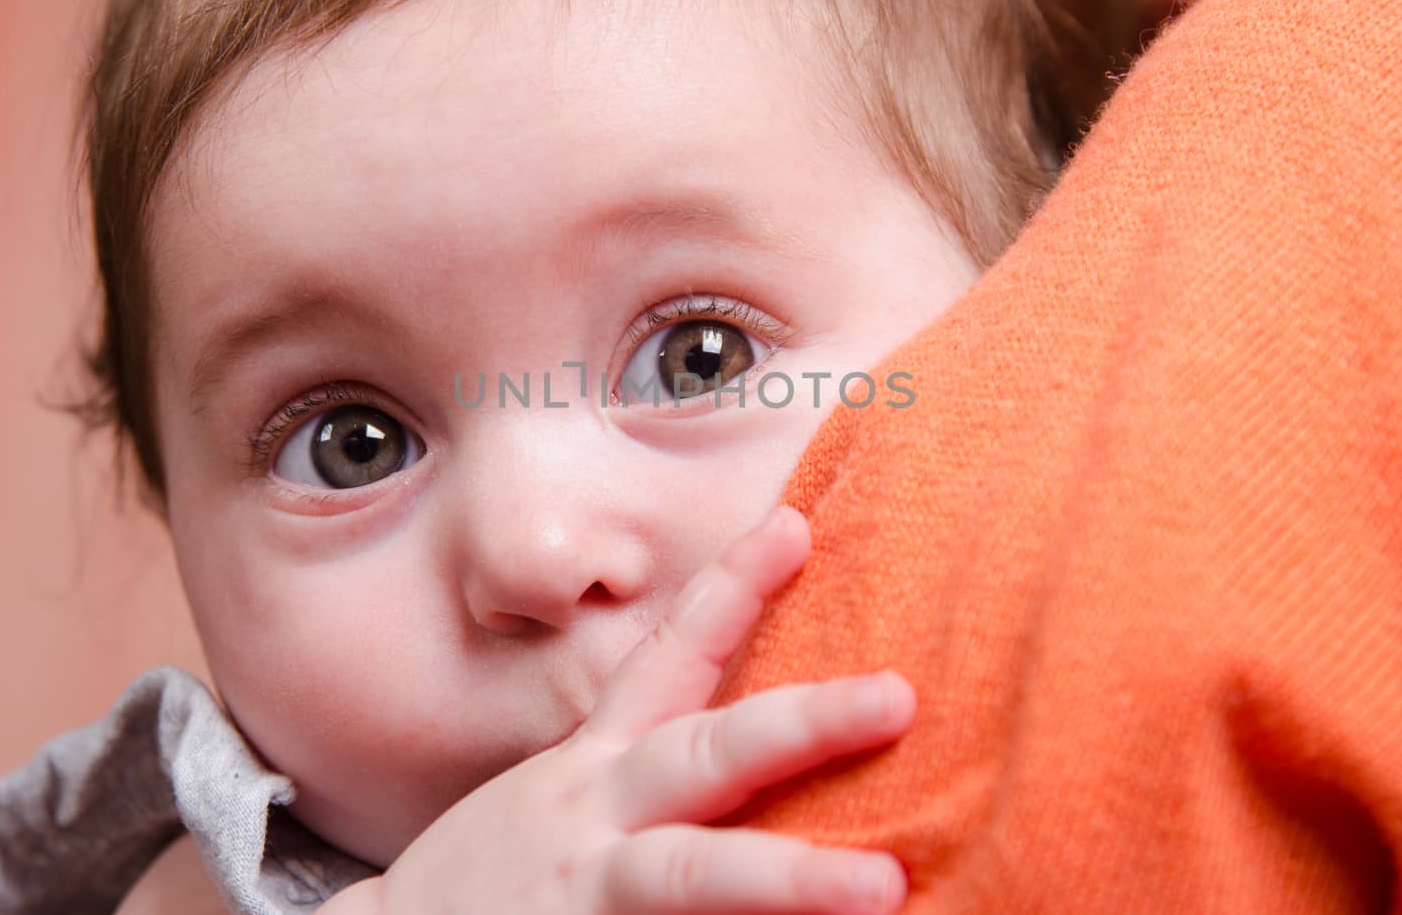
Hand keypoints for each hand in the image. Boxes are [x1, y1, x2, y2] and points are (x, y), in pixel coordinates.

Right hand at [329, 505, 915, 914]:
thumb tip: (754, 742)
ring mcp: (589, 892)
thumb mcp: (560, 804)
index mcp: (594, 766)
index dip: (732, 589)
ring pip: (697, 875)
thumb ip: (643, 776)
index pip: (669, 658)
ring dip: (794, 880)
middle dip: (805, 723)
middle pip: (707, 756)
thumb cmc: (500, 877)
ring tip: (888, 887)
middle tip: (902, 695)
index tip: (796, 524)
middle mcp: (592, 814)